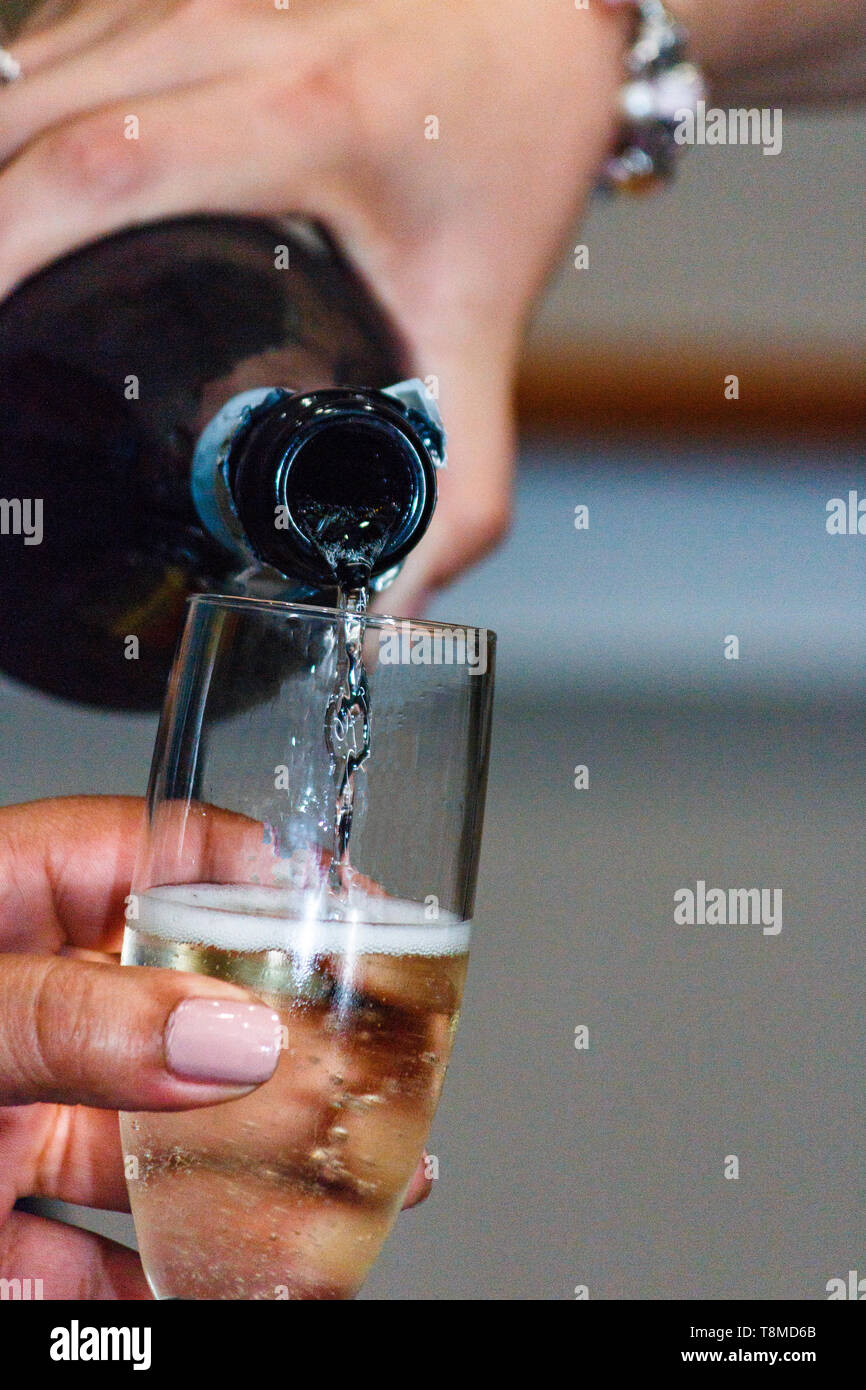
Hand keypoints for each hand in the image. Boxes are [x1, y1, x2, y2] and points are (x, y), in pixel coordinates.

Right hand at [0, 0, 628, 610]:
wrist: (541, 19)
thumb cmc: (515, 144)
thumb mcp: (486, 320)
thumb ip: (461, 474)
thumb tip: (404, 600)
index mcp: (306, 118)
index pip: (103, 170)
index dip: (7, 247)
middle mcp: (228, 36)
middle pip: (25, 117)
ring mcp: (185, 2)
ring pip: (18, 81)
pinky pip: (46, 59)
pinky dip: (9, 140)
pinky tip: (12, 214)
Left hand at [0, 796, 430, 1298]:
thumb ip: (71, 1020)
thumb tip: (229, 1034)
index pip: (147, 853)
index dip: (254, 868)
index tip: (348, 903)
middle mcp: (16, 1009)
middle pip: (178, 1003)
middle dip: (282, 1040)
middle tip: (371, 1061)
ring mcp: (6, 1112)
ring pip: (153, 1135)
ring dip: (250, 1171)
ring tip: (347, 1186)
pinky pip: (96, 1251)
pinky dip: (175, 1270)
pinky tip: (242, 1281)